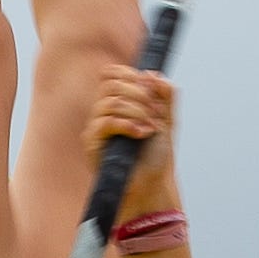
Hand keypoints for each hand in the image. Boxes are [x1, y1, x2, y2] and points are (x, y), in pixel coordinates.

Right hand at [89, 69, 179, 220]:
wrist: (151, 184)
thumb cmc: (155, 155)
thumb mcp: (166, 120)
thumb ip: (164, 95)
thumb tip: (153, 74)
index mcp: (118, 101)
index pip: (112, 74)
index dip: (131, 76)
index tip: (152, 91)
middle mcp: (103, 111)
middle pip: (111, 84)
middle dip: (139, 94)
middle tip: (156, 112)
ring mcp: (95, 126)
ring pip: (110, 103)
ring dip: (137, 111)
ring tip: (151, 127)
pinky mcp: (92, 143)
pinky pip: (105, 123)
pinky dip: (127, 125)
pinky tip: (142, 134)